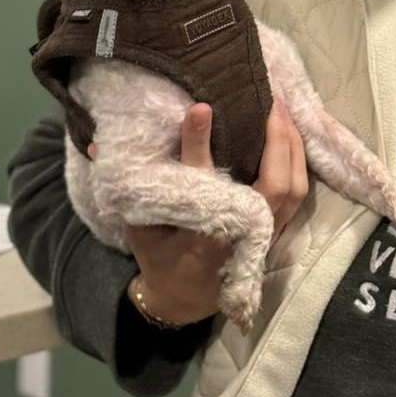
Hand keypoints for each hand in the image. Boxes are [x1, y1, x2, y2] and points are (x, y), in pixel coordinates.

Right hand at [92, 100, 308, 326]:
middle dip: (275, 139)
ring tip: (280, 107)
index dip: (200, 145)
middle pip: (274, 184)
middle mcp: (242, 235)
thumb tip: (96, 147)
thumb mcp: (141, 228)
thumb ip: (130, 192)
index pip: (204, 184)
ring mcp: (267, 234)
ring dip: (293, 145)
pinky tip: (291, 132)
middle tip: (267, 98)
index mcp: (202, 235)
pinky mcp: (279, 229)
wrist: (187, 298)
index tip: (200, 108)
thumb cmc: (161, 257)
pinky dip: (299, 159)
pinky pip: (299, 191)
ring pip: (294, 187)